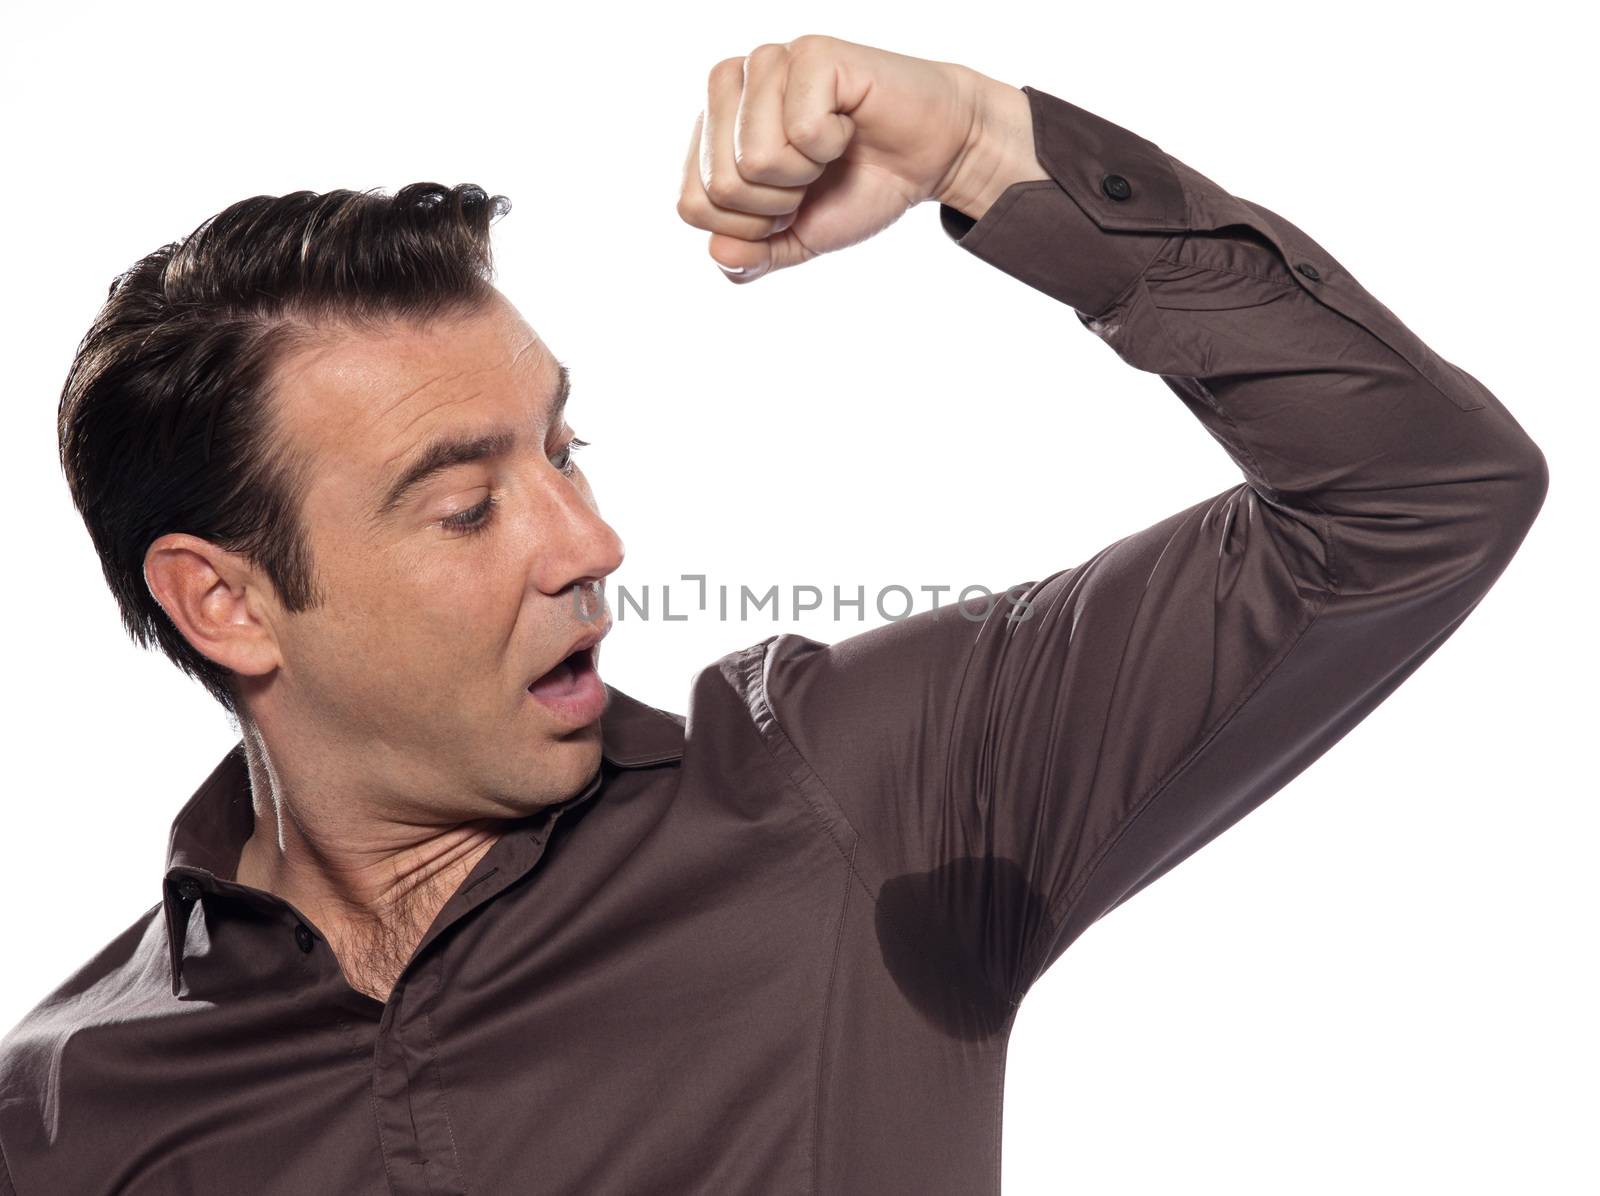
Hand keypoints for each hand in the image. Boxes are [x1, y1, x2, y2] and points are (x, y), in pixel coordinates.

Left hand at [675, 34, 1041, 282]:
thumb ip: (751, 257)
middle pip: (719, 185)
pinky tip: (849, 123)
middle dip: (776, 205)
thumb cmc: (859, 188)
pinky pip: (801, 129)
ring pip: (753, 159)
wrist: (929, 159)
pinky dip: (834, 144)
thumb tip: (720, 253)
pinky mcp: (810, 53)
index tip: (789, 203)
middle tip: (813, 177)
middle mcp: (729, 88)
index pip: (691, 204)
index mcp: (712, 130)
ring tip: (829, 149)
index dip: (749, 228)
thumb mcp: (796, 240)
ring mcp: (767, 64)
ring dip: (804, 174)